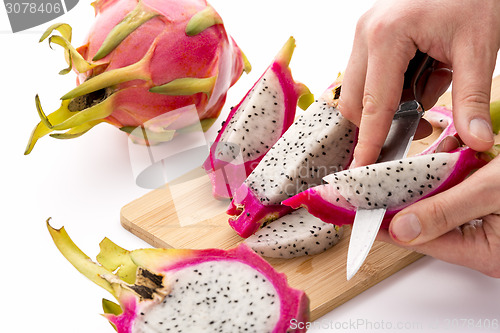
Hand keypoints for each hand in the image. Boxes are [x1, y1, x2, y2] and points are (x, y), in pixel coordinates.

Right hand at [339, 0, 499, 166]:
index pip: (373, 104)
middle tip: (420, 123)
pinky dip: (392, 86)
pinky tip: (423, 73)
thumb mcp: (478, 47)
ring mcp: (364, 32)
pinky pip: (370, 74)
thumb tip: (475, 141)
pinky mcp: (369, 33)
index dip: (368, 142)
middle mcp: (365, 34)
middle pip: (355, 100)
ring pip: (360, 89)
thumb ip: (471, 98)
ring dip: (390, 101)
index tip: (359, 170)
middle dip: (381, 121)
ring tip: (431, 86)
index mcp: (386, 37)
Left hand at [377, 141, 499, 276]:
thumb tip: (401, 228)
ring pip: (443, 207)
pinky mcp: (493, 211)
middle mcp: (485, 246)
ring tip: (424, 161)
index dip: (385, 226)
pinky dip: (453, 176)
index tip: (357, 214)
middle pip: (428, 224)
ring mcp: (490, 229)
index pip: (419, 241)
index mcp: (484, 252)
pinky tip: (451, 156)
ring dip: (432, 181)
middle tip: (379, 183)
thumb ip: (445, 210)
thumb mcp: (491, 190)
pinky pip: (461, 196)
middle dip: (408, 197)